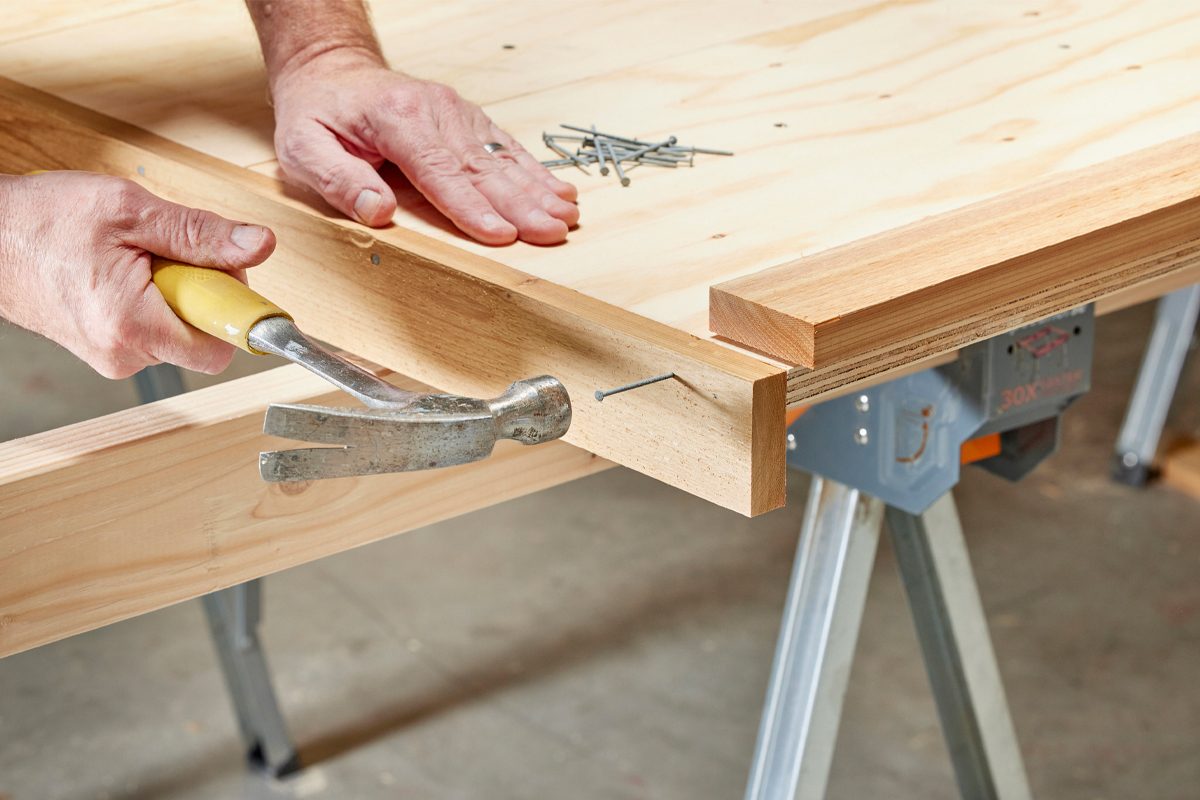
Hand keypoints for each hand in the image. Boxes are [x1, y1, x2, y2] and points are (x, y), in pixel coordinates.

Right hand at [0, 172, 275, 378]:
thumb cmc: (43, 220)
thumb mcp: (131, 210)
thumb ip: (201, 233)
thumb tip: (258, 246)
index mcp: (131, 325)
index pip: (220, 347)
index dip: (232, 307)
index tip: (224, 274)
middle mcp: (122, 354)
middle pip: (203, 339)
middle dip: (203, 294)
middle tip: (168, 255)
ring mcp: (111, 357)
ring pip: (180, 333)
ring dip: (176, 296)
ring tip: (135, 261)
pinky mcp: (105, 351)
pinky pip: (154, 331)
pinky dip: (154, 303)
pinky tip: (124, 275)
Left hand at [269, 51, 579, 244]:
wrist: (331, 69)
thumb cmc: (317, 113)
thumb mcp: (302, 148)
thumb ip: (338, 180)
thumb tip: (376, 211)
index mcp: (396, 118)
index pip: (439, 171)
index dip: (471, 207)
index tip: (501, 234)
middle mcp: (436, 111)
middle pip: (482, 168)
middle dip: (521, 204)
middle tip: (551, 232)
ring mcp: (456, 113)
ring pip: (502, 158)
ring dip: (538, 191)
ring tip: (566, 217)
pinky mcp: (468, 120)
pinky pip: (506, 148)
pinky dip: (535, 172)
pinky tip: (561, 192)